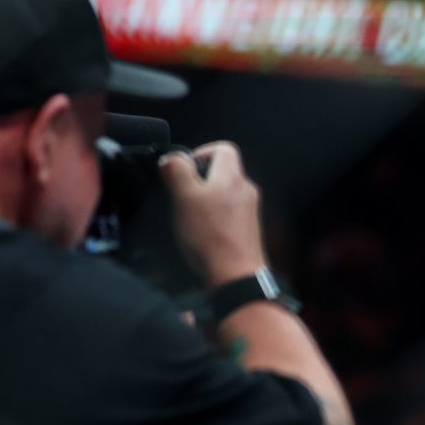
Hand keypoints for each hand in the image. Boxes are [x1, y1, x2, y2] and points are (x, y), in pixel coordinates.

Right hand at [160, 141, 266, 285]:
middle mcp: (246, 189)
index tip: (185, 170)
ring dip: (206, 199)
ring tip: (191, 216)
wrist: (236, 275)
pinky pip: (230, 212)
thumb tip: (173, 158)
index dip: (202, 152)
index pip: (224, 148)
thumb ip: (178, 171)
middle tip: (183, 195)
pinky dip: (215, 216)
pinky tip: (203, 232)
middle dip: (200, 179)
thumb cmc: (210, 235)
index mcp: (233, 176)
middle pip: (223, 170)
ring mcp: (250, 210)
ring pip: (225, 193)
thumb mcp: (185, 197)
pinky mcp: (248, 229)